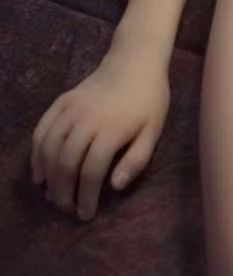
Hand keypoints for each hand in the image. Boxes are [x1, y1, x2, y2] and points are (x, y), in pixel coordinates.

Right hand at [30, 40, 170, 221]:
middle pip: (65, 163)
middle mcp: (86, 120)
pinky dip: (36, 153)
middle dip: (63, 192)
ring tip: (52, 196)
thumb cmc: (148, 100)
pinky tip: (39, 172)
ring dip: (47, 177)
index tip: (86, 214)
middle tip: (67, 209)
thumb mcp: (153, 130)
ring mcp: (70, 109)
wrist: (134, 62)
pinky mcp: (61, 102)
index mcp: (111, 130)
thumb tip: (114, 187)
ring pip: (49, 148)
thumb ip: (136, 160)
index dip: (85, 197)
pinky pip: (41, 130)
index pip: (90, 172)